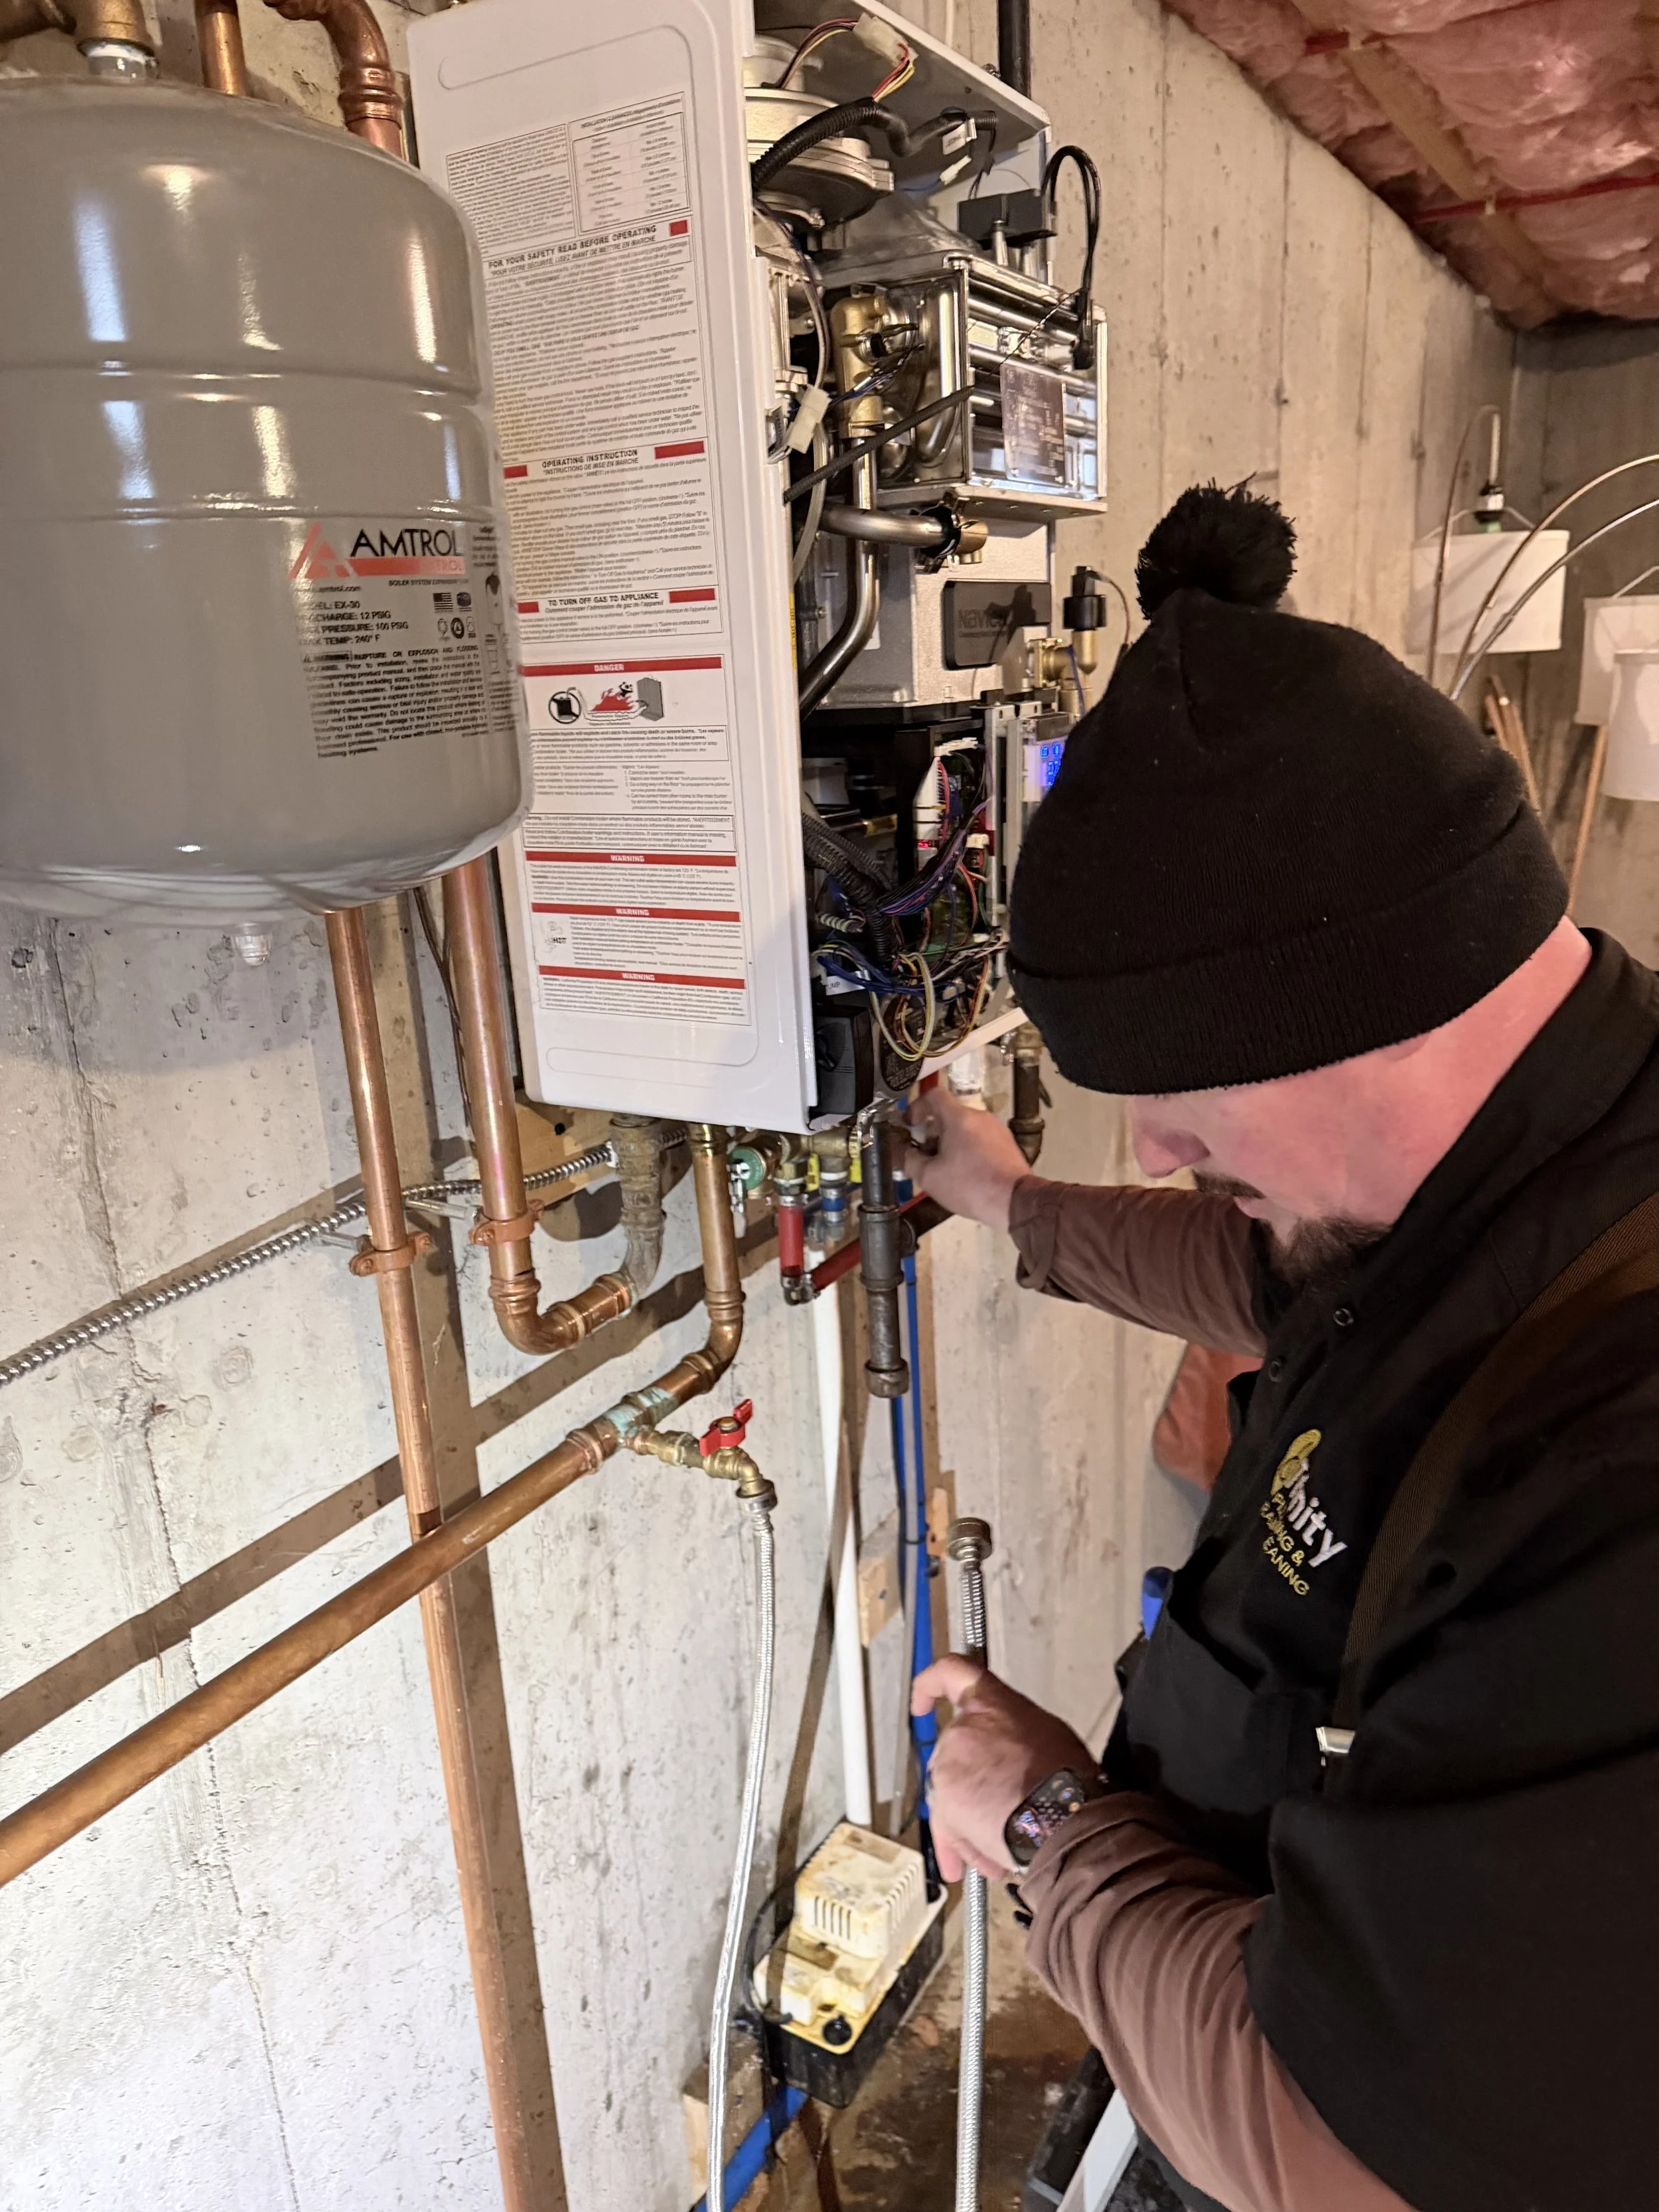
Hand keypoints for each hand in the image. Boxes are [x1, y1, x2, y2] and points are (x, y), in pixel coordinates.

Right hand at [901, 1084, 1032, 1232]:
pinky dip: (968, 1148)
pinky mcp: (1007, 1143)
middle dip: (932, 1131)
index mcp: (959, 1118)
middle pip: (950, 1114)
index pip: (934, 1096)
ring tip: (944, 1167)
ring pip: (966, 1128)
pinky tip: (966, 1172)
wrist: (1014, 1200)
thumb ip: (910, 1160)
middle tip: (924, 1154)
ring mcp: (997, 1129)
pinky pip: (980, 1138)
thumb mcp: (930, 1177)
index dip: (917, 1106)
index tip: (910, 1125)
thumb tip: (905, 1152)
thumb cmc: (969, 1185)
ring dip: (950, 1141)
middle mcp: (980, 1116)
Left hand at [911, 1656, 1096, 1880]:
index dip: (931, 1684)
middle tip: (1000, 1802)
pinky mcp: (945, 1808)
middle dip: (972, 1776)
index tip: (921, 1704)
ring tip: (1006, 1838)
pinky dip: (964, 1844)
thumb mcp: (1046, 1732)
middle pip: (953, 1751)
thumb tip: (1004, 1751)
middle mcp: (961, 1731)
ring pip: (951, 1793)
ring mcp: (948, 1770)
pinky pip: (949, 1829)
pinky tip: (985, 1862)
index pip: (952, 1672)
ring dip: (972, 1815)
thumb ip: (1010, 1731)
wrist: (1064, 1819)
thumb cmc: (1066, 1774)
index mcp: (988, 1705)